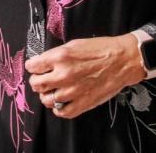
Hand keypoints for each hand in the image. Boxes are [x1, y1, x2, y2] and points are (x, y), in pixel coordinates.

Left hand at [25, 34, 144, 118]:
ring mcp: (72, 91)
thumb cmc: (101, 49)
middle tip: (43, 78)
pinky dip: (58, 108)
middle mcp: (63, 75)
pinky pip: (61, 112)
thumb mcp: (74, 44)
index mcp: (60, 57)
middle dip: (37, 80)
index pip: (33, 66)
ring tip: (53, 90)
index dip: (33, 66)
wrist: (123, 61)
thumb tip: (42, 63)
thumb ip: (56, 55)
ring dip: (47, 94)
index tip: (35, 66)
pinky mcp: (82, 103)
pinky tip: (62, 101)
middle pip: (36, 84)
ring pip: (46, 99)